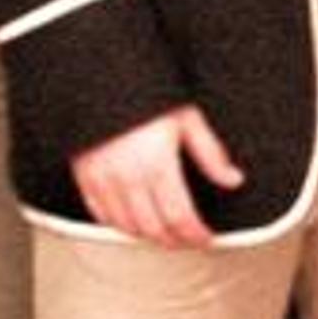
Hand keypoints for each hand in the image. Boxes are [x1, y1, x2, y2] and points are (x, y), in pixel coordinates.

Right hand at [72, 104, 242, 246]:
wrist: (104, 78)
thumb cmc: (146, 93)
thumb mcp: (187, 119)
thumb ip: (210, 154)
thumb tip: (232, 178)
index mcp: (157, 165)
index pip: (179, 216)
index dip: (195, 234)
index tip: (206, 238)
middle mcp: (128, 178)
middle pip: (153, 228)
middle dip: (174, 240)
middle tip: (188, 240)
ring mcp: (103, 180)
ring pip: (126, 226)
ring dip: (148, 237)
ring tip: (165, 235)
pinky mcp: (85, 177)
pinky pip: (101, 214)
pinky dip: (119, 225)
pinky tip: (132, 224)